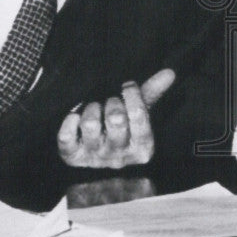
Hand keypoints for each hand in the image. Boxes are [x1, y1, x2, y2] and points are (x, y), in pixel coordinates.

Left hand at [57, 68, 175, 168]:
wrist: (99, 164)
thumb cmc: (124, 131)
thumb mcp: (141, 114)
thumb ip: (154, 92)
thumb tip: (170, 72)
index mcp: (142, 146)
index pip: (140, 115)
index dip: (133, 95)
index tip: (127, 87)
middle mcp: (119, 156)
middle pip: (116, 119)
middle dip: (113, 103)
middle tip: (111, 101)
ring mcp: (95, 158)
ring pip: (91, 125)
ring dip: (91, 109)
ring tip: (94, 107)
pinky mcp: (74, 158)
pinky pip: (66, 139)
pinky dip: (69, 123)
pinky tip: (75, 116)